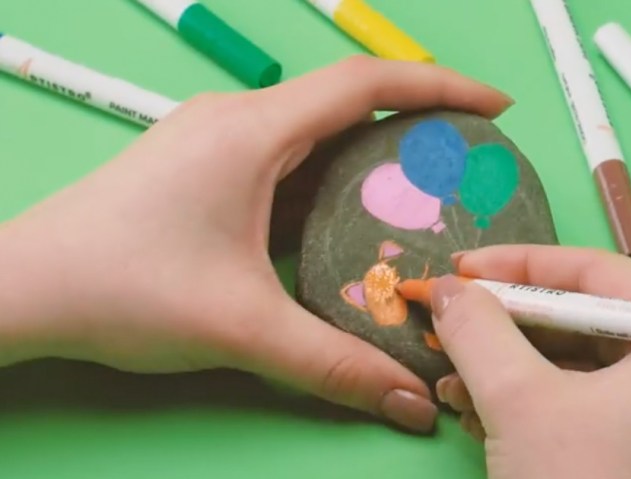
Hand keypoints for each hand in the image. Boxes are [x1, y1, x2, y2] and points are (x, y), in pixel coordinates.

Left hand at [0, 56, 512, 432]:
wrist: (23, 290)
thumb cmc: (120, 287)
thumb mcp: (243, 328)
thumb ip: (335, 364)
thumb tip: (409, 401)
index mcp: (251, 132)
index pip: (365, 86)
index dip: (439, 89)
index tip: (492, 107)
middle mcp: (234, 122)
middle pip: (345, 104)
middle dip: (413, 127)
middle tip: (464, 163)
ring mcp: (214, 143)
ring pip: (313, 134)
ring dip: (367, 156)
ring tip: (420, 192)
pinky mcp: (202, 169)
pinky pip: (283, 160)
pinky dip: (327, 181)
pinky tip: (348, 221)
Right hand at [429, 245, 630, 478]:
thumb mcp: (520, 401)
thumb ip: (480, 329)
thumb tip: (449, 289)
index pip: (601, 273)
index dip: (520, 266)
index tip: (461, 268)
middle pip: (594, 320)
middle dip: (511, 324)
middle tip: (454, 317)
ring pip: (591, 366)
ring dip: (514, 367)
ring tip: (450, 371)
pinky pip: (601, 406)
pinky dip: (541, 403)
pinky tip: (479, 407)